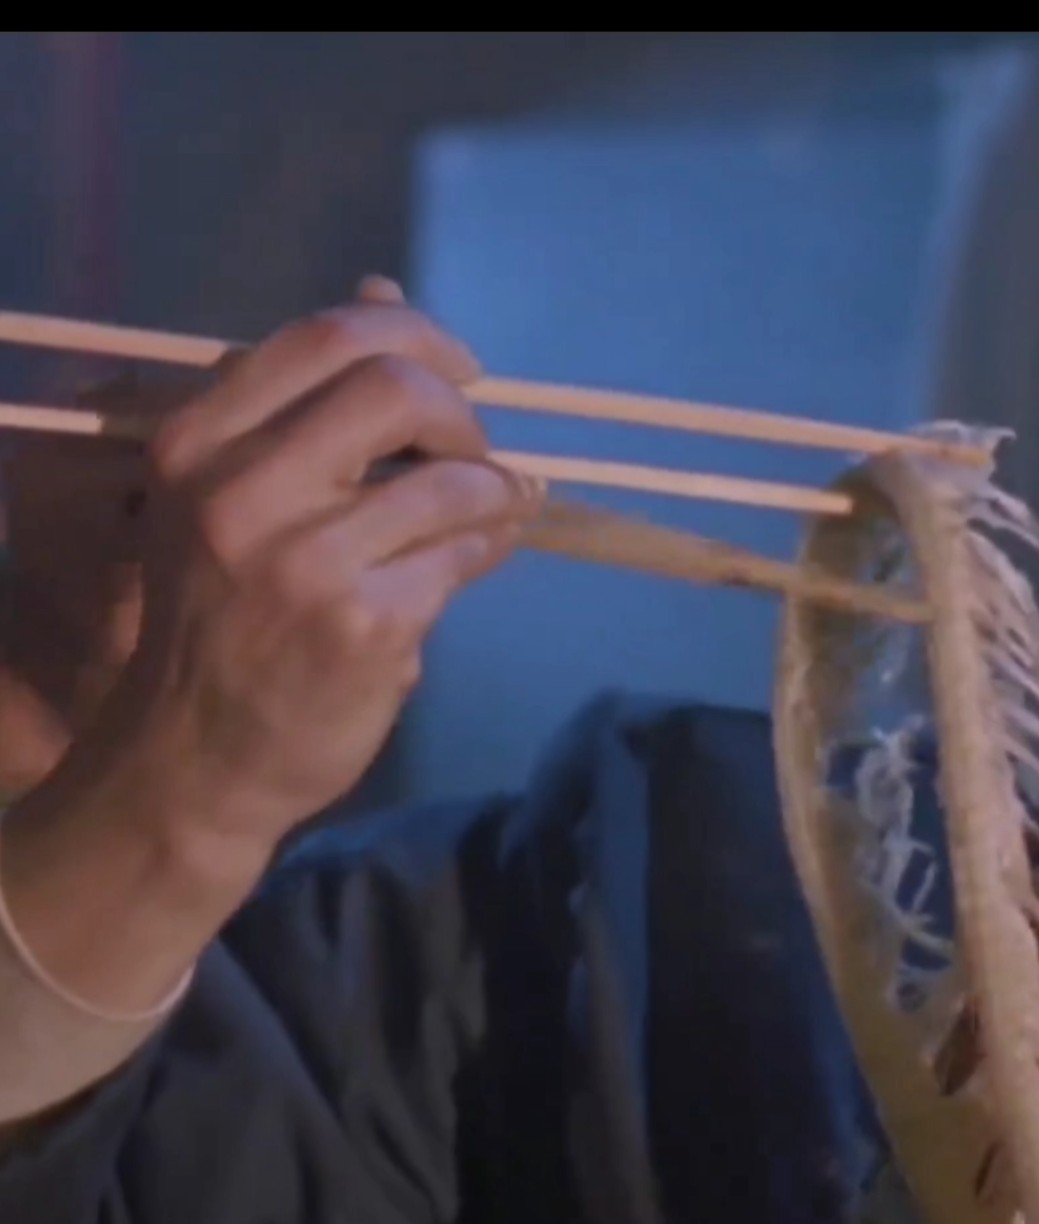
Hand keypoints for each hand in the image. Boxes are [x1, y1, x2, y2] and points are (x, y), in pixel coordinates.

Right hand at [53, 280, 542, 862]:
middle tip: (473, 450)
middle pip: (396, 390)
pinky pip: (464, 555)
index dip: (416, 337)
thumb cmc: (222, 619)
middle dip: (461, 414)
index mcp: (198, 444)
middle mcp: (241, 493)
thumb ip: (305, 403)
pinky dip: (487, 548)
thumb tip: (385, 296)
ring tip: (487, 512)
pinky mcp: (366, 626)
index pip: (325, 339)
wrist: (195, 760)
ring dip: (491, 490)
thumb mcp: (228, 498)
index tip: (459, 370)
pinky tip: (473, 558)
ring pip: (450, 481)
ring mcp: (305, 564)